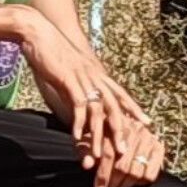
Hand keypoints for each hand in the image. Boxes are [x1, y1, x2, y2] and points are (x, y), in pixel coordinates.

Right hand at [27, 23, 167, 186]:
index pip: (121, 94)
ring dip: (98, 134)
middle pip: (114, 105)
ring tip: (98, 154)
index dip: (134, 108)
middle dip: (120, 129)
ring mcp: (83, 77)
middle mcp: (95, 76)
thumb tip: (80, 102)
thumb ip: (78, 85)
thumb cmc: (52, 51)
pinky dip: (78, 123)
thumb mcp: (71, 70)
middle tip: (124, 150)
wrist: (39, 32)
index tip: (147, 123)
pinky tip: (76, 137)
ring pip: (97, 110)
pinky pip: (78, 105)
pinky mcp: (69, 79)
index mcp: (97, 73)